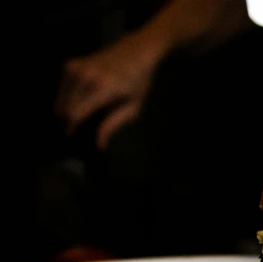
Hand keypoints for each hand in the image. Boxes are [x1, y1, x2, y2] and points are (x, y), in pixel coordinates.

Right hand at [54, 31, 163, 149]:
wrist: (135, 51)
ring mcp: (75, 68)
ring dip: (67, 110)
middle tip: (78, 128)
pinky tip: (82, 99)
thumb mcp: (132, 107)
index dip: (70, 128)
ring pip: (59, 99)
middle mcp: (85, 76)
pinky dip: (67, 97)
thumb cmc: (138, 82)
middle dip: (68, 120)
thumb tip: (99, 145)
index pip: (74, 113)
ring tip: (83, 113)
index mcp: (102, 88)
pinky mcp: (70, 64)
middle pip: (64, 108)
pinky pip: (61, 89)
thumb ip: (113, 125)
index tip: (71, 136)